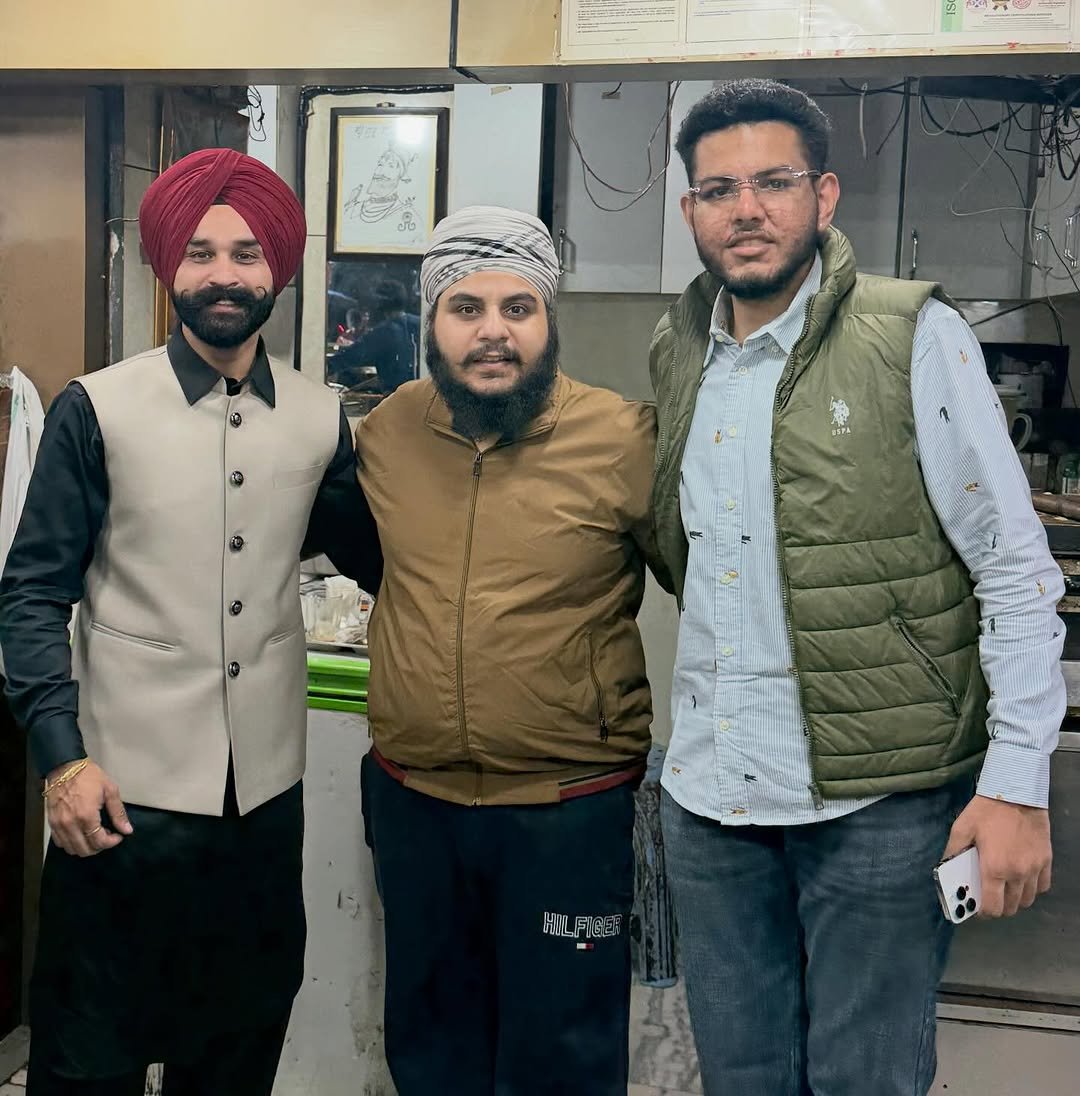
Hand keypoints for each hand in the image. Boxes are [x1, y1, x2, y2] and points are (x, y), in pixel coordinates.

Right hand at [45, 760, 133, 856]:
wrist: (65, 767)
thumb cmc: (88, 776)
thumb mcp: (110, 790)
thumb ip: (118, 813)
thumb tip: (126, 829)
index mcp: (86, 816)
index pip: (100, 842)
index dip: (112, 842)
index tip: (118, 836)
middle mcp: (70, 824)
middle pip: (85, 850)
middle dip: (99, 846)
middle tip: (107, 836)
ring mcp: (59, 825)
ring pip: (71, 849)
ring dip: (85, 847)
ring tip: (95, 835)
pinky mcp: (51, 823)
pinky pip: (60, 842)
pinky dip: (71, 843)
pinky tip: (81, 834)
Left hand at [944, 795, 1051, 917]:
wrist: (1017, 793)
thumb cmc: (986, 811)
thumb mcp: (961, 828)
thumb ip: (953, 851)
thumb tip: (945, 868)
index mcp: (994, 869)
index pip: (992, 908)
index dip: (983, 912)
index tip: (976, 907)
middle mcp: (1017, 874)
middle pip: (1011, 908)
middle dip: (998, 906)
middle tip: (989, 896)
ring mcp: (1035, 869)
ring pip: (1027, 899)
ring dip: (1015, 899)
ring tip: (1004, 887)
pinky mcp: (1047, 861)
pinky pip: (1042, 886)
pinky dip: (1032, 888)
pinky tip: (1021, 878)